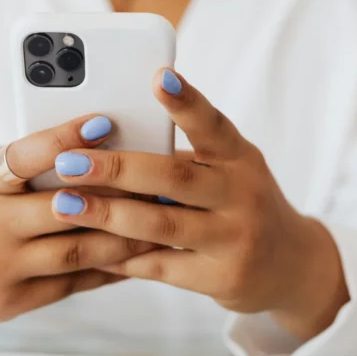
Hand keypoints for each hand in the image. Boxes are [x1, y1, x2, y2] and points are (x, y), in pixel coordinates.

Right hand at [0, 114, 154, 341]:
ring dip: (125, 235)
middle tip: (158, 180)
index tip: (103, 121)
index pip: (22, 156)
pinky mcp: (11, 302)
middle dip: (118, 194)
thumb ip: (24, 166)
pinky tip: (135, 254)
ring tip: (160, 218)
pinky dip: (108, 268)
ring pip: (78, 250)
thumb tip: (94, 146)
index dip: (64, 139)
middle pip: (64, 208)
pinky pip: (72, 283)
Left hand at [49, 69, 348, 339]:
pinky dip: (121, 257)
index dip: (186, 101)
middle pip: (174, 176)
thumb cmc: (239, 204)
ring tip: (64, 204)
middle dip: (115, 167)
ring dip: (107, 213)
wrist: (292, 268)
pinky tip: (88, 249)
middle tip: (68, 160)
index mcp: (239, 157)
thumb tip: (104, 138)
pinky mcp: (222, 278)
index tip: (159, 76)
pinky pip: (161, 266)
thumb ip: (181, 156)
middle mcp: (242, 194)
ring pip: (161, 224)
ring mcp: (235, 239)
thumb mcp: (227, 170)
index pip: (212, 124)